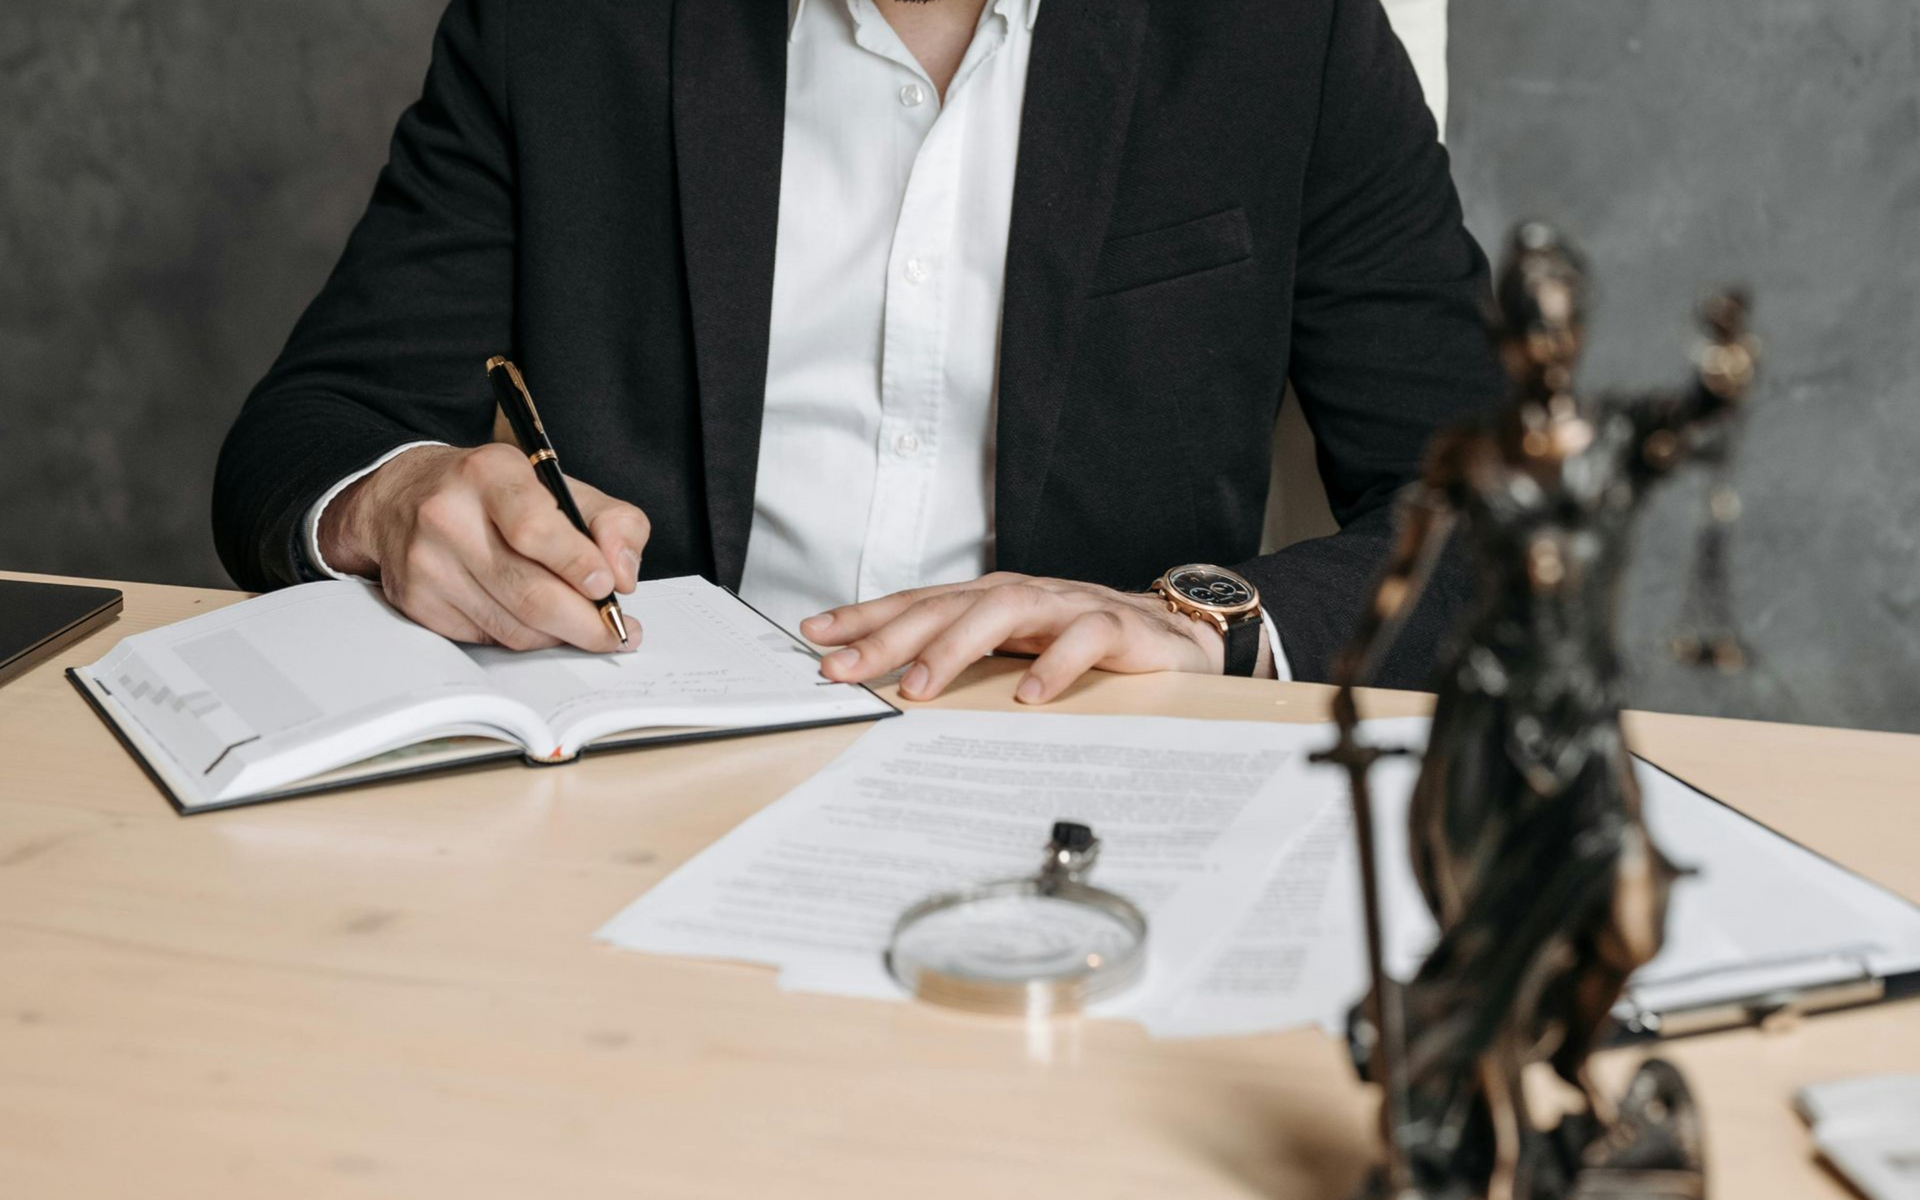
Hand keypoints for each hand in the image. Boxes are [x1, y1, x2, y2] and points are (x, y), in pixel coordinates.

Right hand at [319, 444, 650, 651]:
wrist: (402, 496)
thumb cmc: (494, 493)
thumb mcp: (559, 485)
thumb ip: (611, 521)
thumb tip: (623, 575)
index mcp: (489, 474)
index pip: (535, 529)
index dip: (578, 564)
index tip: (608, 586)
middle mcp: (448, 516)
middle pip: (530, 593)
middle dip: (585, 623)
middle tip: (616, 632)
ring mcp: (427, 563)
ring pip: (514, 626)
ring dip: (560, 635)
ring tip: (586, 627)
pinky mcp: (417, 601)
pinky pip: (490, 638)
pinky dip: (526, 637)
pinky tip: (538, 622)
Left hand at [800, 573, 1226, 703]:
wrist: (1175, 634)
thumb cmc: (1083, 643)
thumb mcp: (1014, 650)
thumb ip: (963, 656)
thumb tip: (889, 678)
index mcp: (990, 598)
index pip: (918, 602)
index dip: (866, 617)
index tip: (815, 637)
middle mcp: (1021, 593)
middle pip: (946, 606)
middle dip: (888, 637)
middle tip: (843, 668)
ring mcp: (1066, 604)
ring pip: (1004, 612)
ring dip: (955, 649)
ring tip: (919, 687)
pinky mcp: (1114, 625)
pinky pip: (1081, 639)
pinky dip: (1053, 666)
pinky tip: (1027, 697)